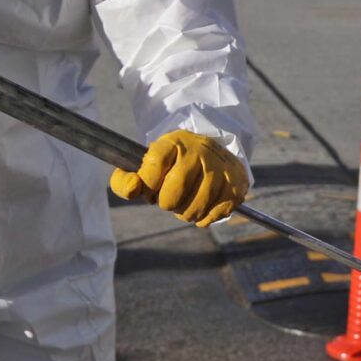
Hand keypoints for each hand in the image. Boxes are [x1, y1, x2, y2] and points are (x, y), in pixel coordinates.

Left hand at [111, 129, 247, 226]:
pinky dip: (203, 218)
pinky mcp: (235, 185)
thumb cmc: (174, 164)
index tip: (151, 185)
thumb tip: (134, 189)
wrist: (214, 152)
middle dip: (166, 203)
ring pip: (192, 211)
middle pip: (171, 198)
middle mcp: (199, 152)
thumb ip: (125, 180)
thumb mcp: (147, 164)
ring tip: (186, 199)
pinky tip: (202, 205)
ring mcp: (220, 169)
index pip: (150, 173)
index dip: (147, 187)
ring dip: (185, 212)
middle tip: (171, 194)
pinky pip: (211, 217)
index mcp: (173, 143)